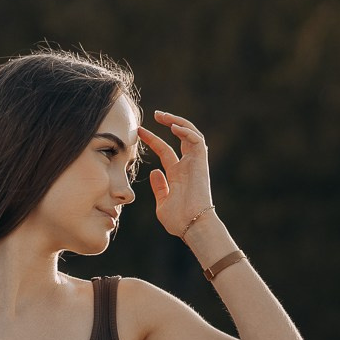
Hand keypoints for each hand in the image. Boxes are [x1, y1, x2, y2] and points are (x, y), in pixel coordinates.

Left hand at [137, 110, 216, 239]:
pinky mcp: (201, 164)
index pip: (164, 150)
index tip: (139, 131)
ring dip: (178, 122)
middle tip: (155, 114)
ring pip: (190, 134)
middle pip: (180, 137)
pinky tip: (174, 128)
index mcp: (177, 174)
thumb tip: (155, 171)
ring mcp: (195, 164)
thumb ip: (159, 187)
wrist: (192, 226)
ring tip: (163, 116)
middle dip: (169, 122)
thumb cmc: (179, 220)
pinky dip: (187, 131)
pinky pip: (197, 141)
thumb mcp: (163, 202)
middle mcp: (187, 166)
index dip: (152, 139)